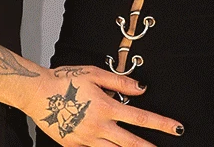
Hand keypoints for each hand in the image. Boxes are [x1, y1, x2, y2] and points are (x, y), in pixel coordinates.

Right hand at [30, 65, 181, 145]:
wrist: (36, 93)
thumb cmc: (63, 81)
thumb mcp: (94, 73)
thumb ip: (119, 82)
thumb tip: (141, 88)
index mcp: (106, 107)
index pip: (140, 118)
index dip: (161, 124)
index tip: (176, 128)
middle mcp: (98, 126)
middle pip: (131, 143)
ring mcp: (86, 139)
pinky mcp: (74, 146)